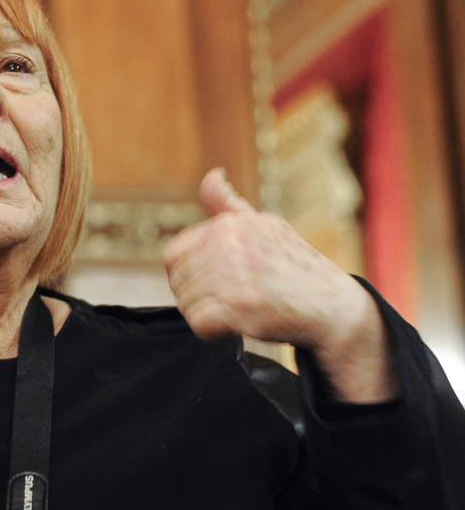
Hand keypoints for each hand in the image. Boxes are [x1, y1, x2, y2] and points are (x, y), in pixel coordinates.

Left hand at [163, 168, 398, 401]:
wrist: (334, 307)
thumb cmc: (296, 267)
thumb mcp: (265, 227)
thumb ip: (229, 206)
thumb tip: (211, 176)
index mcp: (232, 225)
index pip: (174, 255)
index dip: (187, 275)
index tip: (210, 285)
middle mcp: (232, 244)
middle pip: (178, 282)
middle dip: (196, 298)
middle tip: (225, 304)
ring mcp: (236, 275)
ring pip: (187, 304)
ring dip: (205, 316)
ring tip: (233, 314)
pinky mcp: (240, 306)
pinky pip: (200, 323)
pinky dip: (211, 333)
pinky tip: (233, 327)